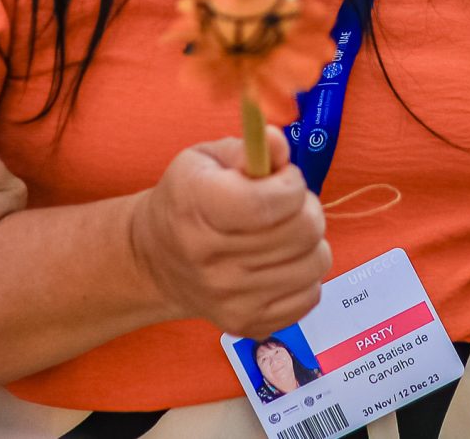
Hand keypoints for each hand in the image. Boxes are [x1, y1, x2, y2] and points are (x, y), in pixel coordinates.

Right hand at [128, 136, 328, 337]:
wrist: (155, 261)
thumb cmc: (186, 200)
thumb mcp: (204, 159)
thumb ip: (249, 148)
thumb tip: (280, 144)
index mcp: (197, 208)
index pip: (269, 202)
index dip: (291, 184)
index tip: (283, 178)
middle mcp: (212, 262)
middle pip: (303, 231)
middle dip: (306, 208)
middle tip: (287, 204)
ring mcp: (231, 299)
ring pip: (315, 263)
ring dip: (309, 242)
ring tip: (284, 233)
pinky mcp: (248, 325)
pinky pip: (310, 296)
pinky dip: (305, 275)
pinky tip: (280, 263)